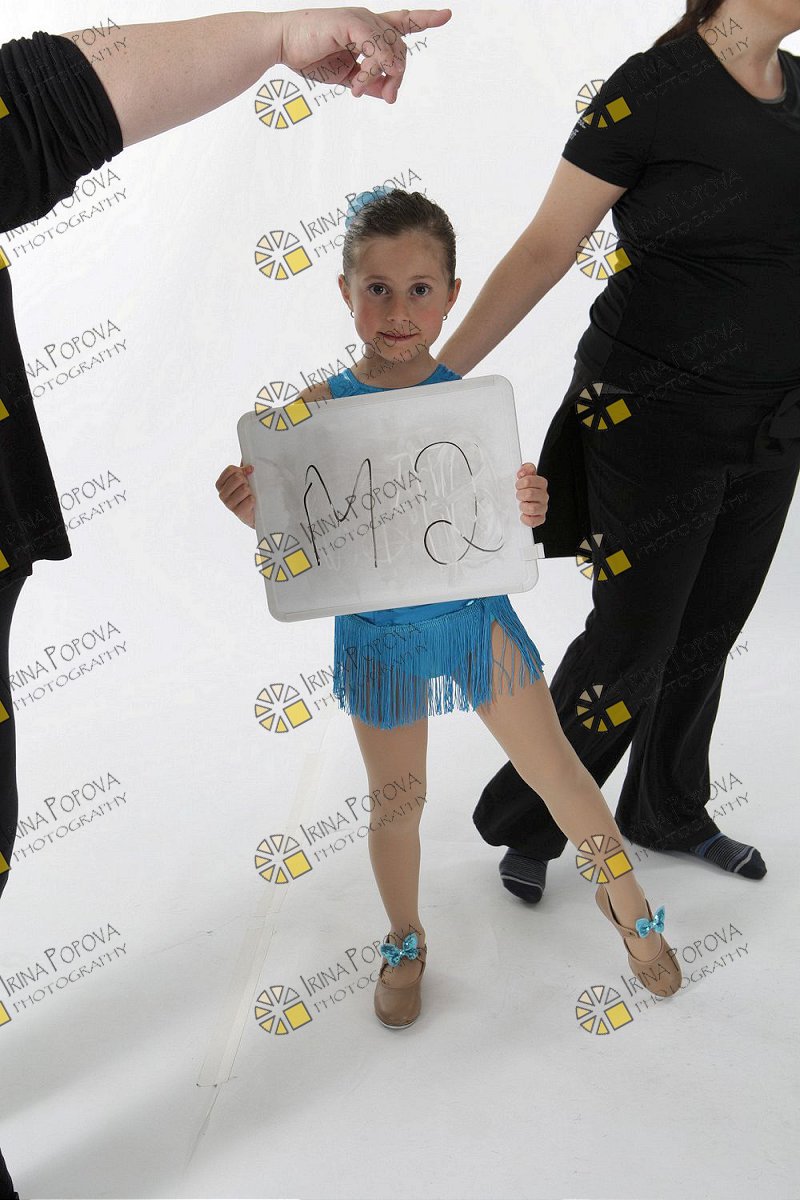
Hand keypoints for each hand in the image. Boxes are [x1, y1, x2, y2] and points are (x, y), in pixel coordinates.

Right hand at [216, 462, 255, 528]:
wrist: (254, 513)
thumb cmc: (248, 493)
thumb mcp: (244, 479)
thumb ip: (244, 469)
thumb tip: (249, 466)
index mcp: (220, 484)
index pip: (231, 469)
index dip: (242, 470)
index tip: (247, 475)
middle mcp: (221, 494)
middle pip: (237, 478)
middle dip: (247, 481)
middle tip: (248, 488)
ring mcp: (228, 504)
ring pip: (244, 489)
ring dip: (250, 491)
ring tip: (249, 496)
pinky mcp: (237, 512)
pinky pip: (249, 500)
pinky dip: (253, 500)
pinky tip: (252, 503)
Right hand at [277, 7, 451, 101]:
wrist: (281, 45)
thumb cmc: (309, 56)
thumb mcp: (346, 76)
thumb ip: (369, 82)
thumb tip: (389, 92)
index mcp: (367, 30)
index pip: (401, 22)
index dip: (424, 19)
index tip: (446, 15)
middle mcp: (367, 20)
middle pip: (401, 48)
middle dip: (399, 76)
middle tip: (388, 98)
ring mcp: (360, 18)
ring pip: (391, 48)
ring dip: (381, 75)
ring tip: (359, 90)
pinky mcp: (350, 22)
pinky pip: (375, 45)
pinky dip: (373, 66)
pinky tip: (360, 80)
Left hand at [516, 462, 547, 527]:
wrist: (522, 500)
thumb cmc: (524, 488)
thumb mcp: (524, 474)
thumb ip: (525, 469)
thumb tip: (522, 473)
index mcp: (541, 483)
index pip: (529, 481)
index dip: (520, 483)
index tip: (517, 485)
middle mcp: (544, 495)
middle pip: (530, 494)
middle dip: (520, 495)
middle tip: (518, 495)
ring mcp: (543, 507)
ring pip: (532, 508)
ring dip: (523, 506)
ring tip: (521, 505)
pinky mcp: (540, 518)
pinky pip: (533, 521)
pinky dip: (526, 519)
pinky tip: (522, 515)